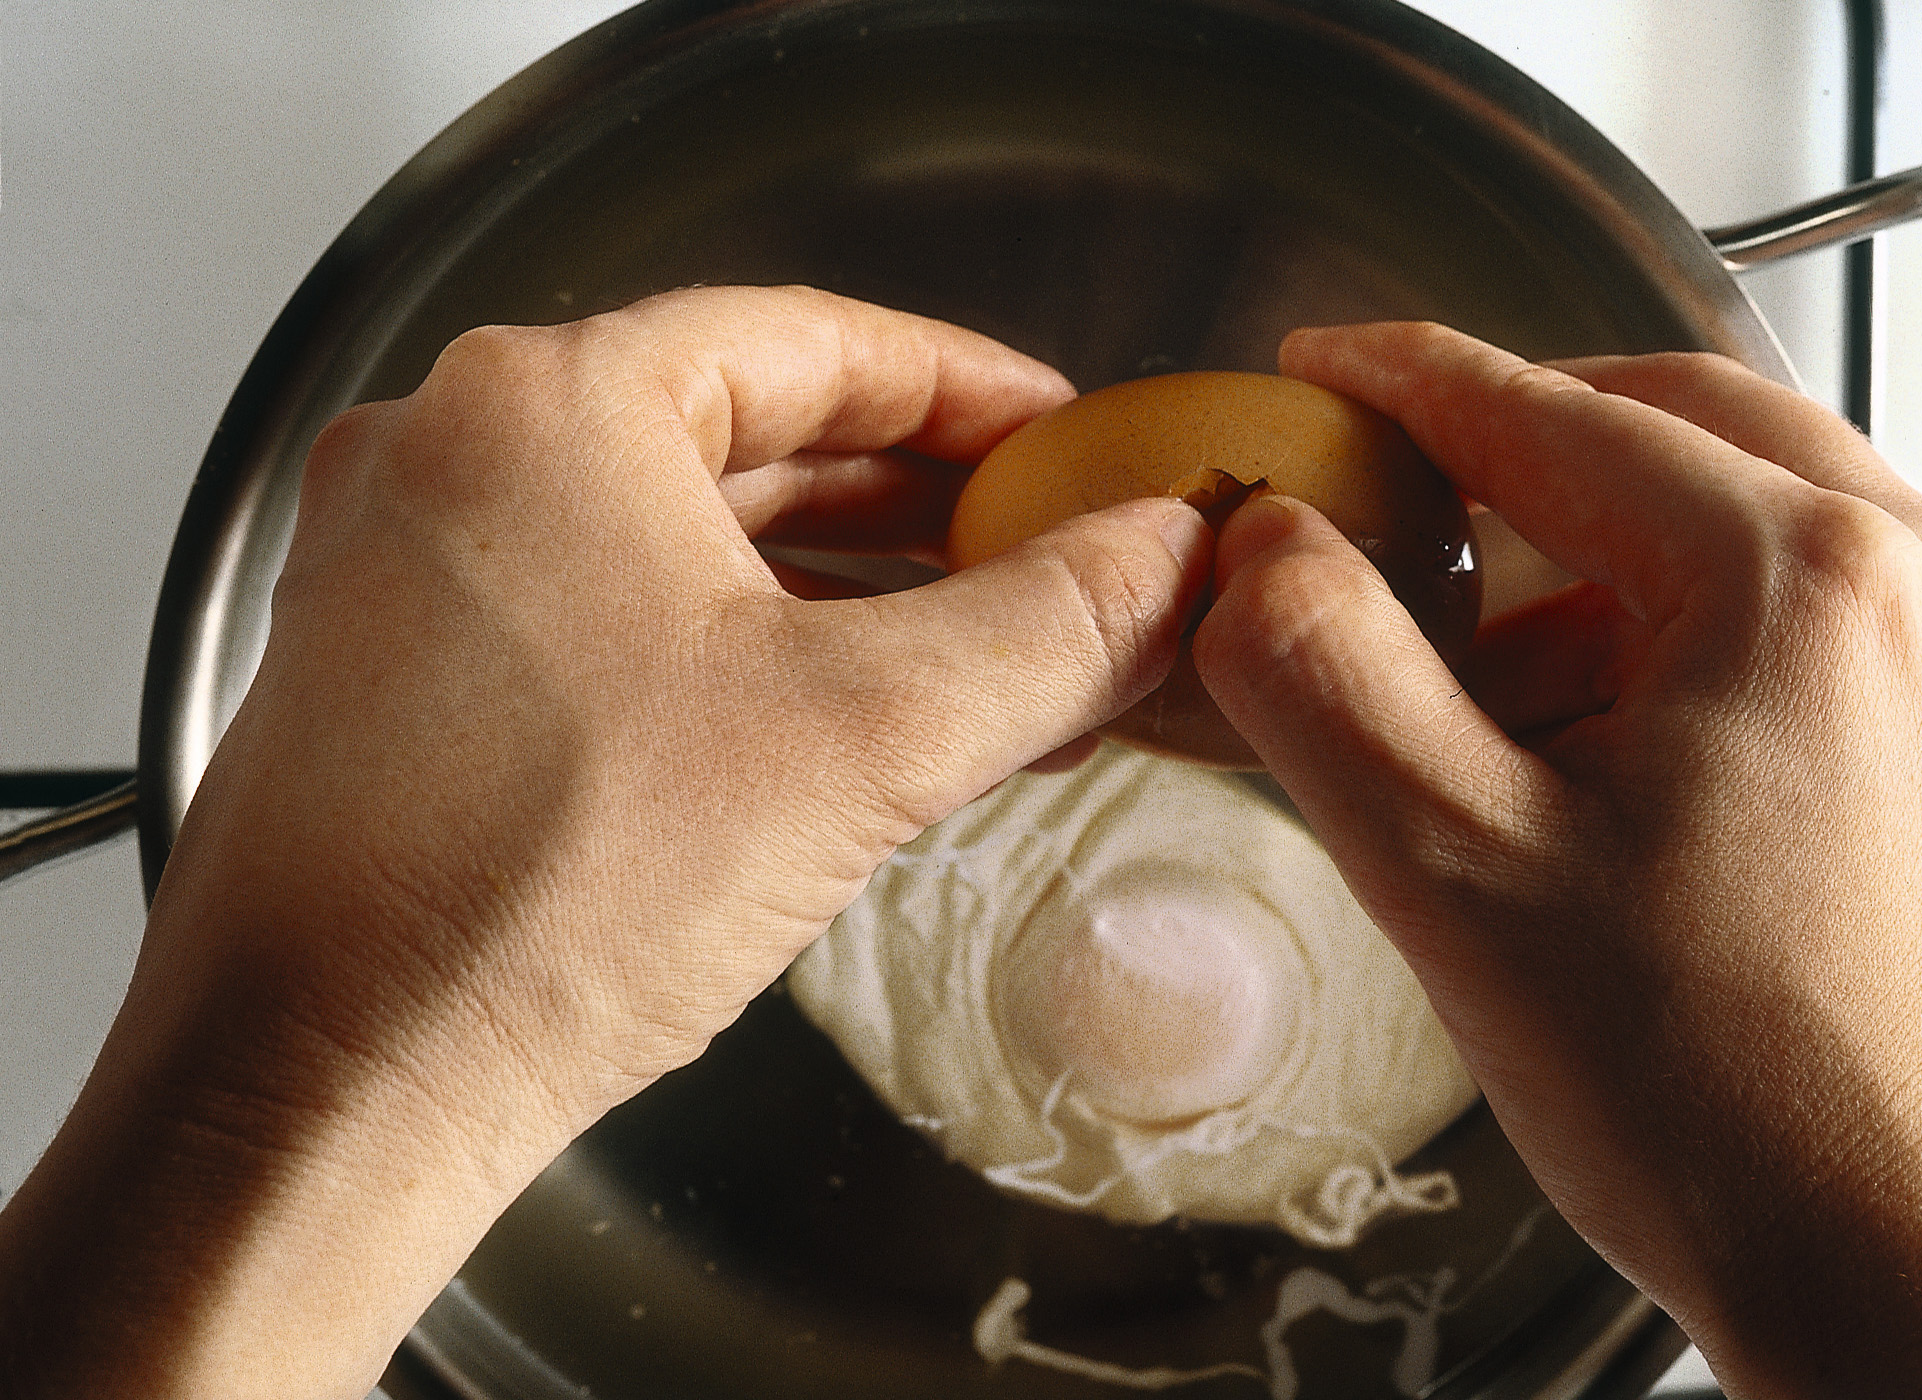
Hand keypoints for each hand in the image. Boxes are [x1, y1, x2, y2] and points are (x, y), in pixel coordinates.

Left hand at [0, 287, 1207, 1397]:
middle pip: (744, 432)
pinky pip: (610, 621)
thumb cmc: (537, 899)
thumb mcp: (862, 739)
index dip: (971, 389)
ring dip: (837, 587)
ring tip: (975, 645)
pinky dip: (738, 651)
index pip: (815, 338)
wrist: (323, 1098)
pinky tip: (840, 723)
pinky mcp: (400, 684)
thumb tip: (1163, 560)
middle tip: (1044, 546)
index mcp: (547, 407)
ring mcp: (411, 574)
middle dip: (916, 501)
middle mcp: (453, 459)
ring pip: (677, 537)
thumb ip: (1046, 628)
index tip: (1065, 436)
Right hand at [1194, 324, 1921, 1398]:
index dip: (1408, 382)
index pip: (1555, 411)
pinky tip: (1602, 759)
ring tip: (1481, 689)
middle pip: (1675, 433)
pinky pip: (1816, 620)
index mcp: (1807, 578)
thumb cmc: (1748, 1115)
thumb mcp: (1460, 873)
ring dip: (1601, 568)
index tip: (1327, 371)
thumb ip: (1324, 675)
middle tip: (1392, 496)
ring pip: (1751, 526)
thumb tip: (1265, 550)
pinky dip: (1687, 643)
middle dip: (1516, 453)